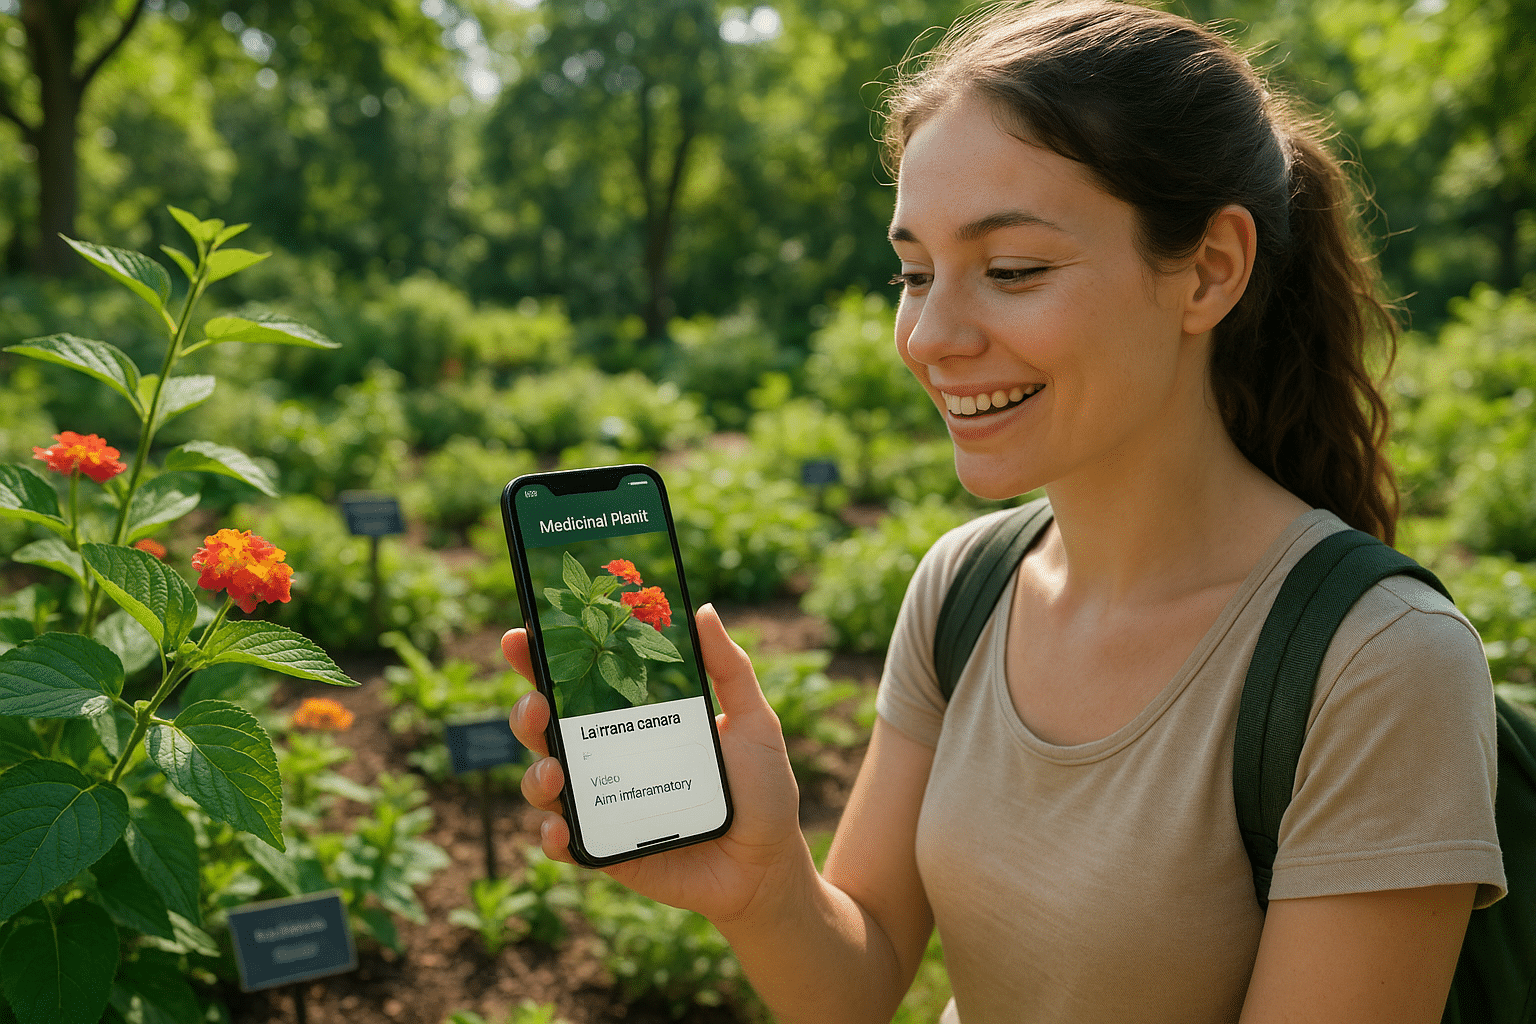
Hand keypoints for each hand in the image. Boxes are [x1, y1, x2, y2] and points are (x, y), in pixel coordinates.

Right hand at [503, 603, 806, 922]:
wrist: (768, 866)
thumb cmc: (761, 790)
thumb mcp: (754, 722)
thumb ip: (730, 670)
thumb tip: (702, 610)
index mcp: (634, 721)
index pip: (578, 683)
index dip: (541, 659)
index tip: (521, 635)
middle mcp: (608, 759)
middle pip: (546, 729)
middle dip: (526, 712)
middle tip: (536, 704)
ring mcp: (603, 806)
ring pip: (543, 784)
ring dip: (535, 775)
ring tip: (554, 772)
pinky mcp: (605, 851)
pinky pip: (564, 844)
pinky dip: (552, 836)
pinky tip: (561, 827)